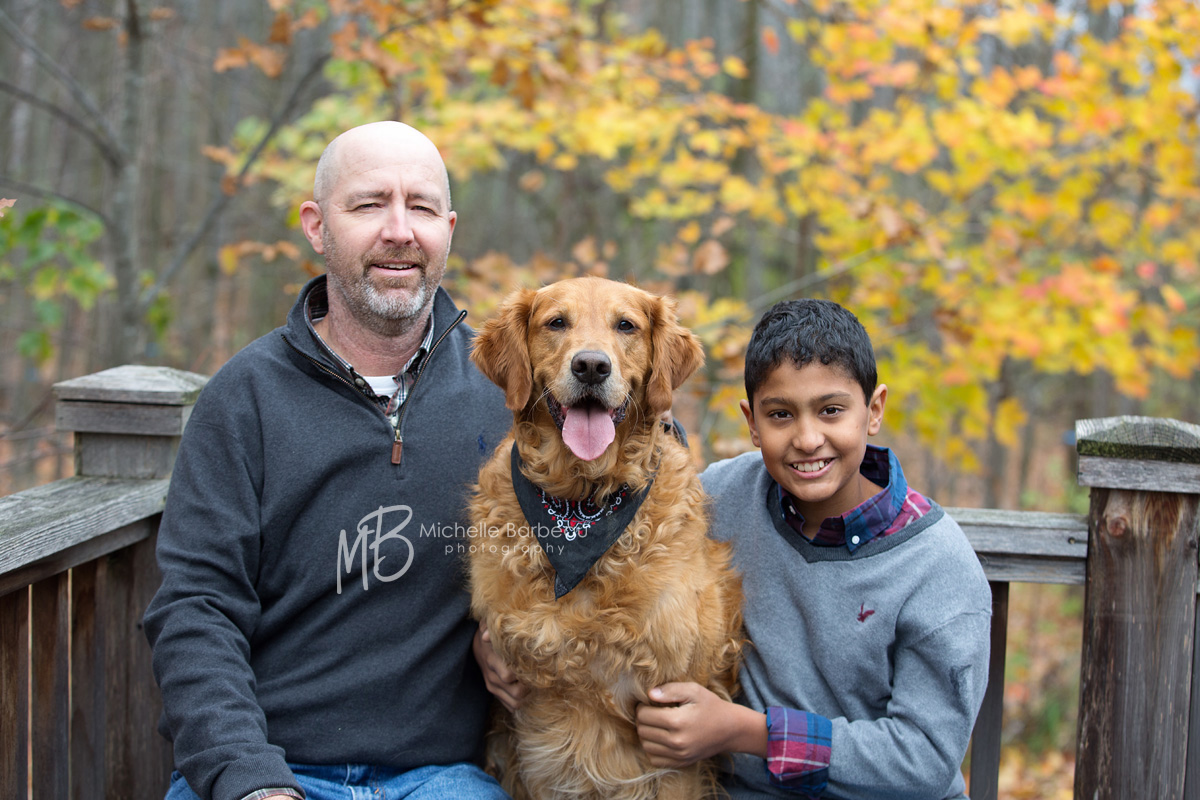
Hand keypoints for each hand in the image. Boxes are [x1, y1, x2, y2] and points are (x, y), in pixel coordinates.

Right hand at [473, 621, 527, 711]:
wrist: (478, 646)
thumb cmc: (491, 635)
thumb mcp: (489, 627)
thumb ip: (489, 628)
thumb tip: (486, 635)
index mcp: (492, 661)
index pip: (509, 676)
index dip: (524, 674)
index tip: (535, 666)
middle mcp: (492, 678)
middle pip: (516, 694)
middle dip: (530, 688)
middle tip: (538, 677)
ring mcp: (493, 687)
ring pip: (515, 704)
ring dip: (527, 698)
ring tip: (534, 685)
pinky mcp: (495, 693)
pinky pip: (510, 706)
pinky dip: (521, 703)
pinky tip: (527, 692)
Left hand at [636, 682, 766, 767]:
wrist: (730, 730)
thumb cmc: (711, 706)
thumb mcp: (694, 690)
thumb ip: (670, 690)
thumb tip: (649, 694)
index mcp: (677, 721)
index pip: (643, 715)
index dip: (642, 706)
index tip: (648, 702)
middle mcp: (676, 741)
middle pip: (642, 731)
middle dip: (642, 719)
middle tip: (651, 712)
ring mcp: (679, 755)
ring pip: (646, 746)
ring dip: (646, 734)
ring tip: (656, 724)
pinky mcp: (681, 763)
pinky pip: (655, 759)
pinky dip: (653, 749)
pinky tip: (661, 738)